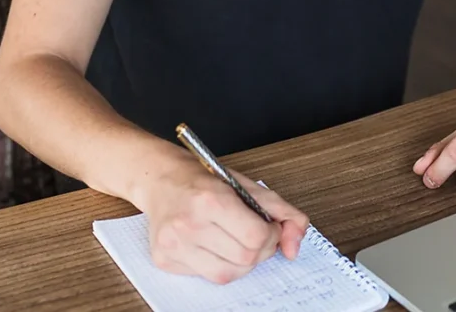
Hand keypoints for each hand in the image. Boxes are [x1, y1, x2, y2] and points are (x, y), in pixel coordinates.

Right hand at [136, 152, 309, 284]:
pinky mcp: (164, 259)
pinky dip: (218, 263)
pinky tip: (212, 245)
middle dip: (260, 249)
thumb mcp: (248, 186)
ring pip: (227, 274)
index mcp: (211, 200)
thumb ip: (282, 212)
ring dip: (241, 262)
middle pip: (245, 259)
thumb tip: (294, 246)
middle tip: (254, 235)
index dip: (272, 235)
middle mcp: (188, 224)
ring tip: (236, 242)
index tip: (269, 226)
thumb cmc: (205, 181)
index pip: (257, 236)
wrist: (161, 180)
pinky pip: (205, 276)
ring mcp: (174, 244)